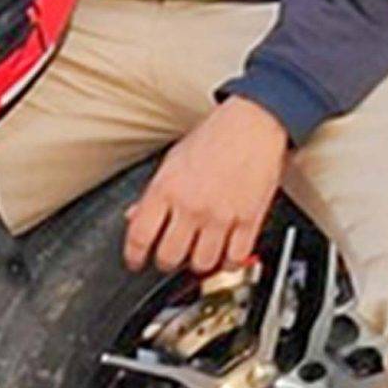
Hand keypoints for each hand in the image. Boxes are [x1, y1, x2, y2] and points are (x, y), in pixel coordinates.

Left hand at [124, 98, 288, 277]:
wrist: (253, 123)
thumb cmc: (215, 136)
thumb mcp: (173, 159)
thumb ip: (154, 192)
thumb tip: (135, 216)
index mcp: (167, 188)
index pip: (140, 236)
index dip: (134, 256)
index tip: (136, 261)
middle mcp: (192, 205)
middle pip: (170, 257)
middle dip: (166, 262)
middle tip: (169, 257)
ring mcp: (221, 215)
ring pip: (202, 264)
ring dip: (198, 264)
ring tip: (198, 255)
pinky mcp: (248, 220)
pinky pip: (234, 258)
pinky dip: (228, 263)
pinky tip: (224, 254)